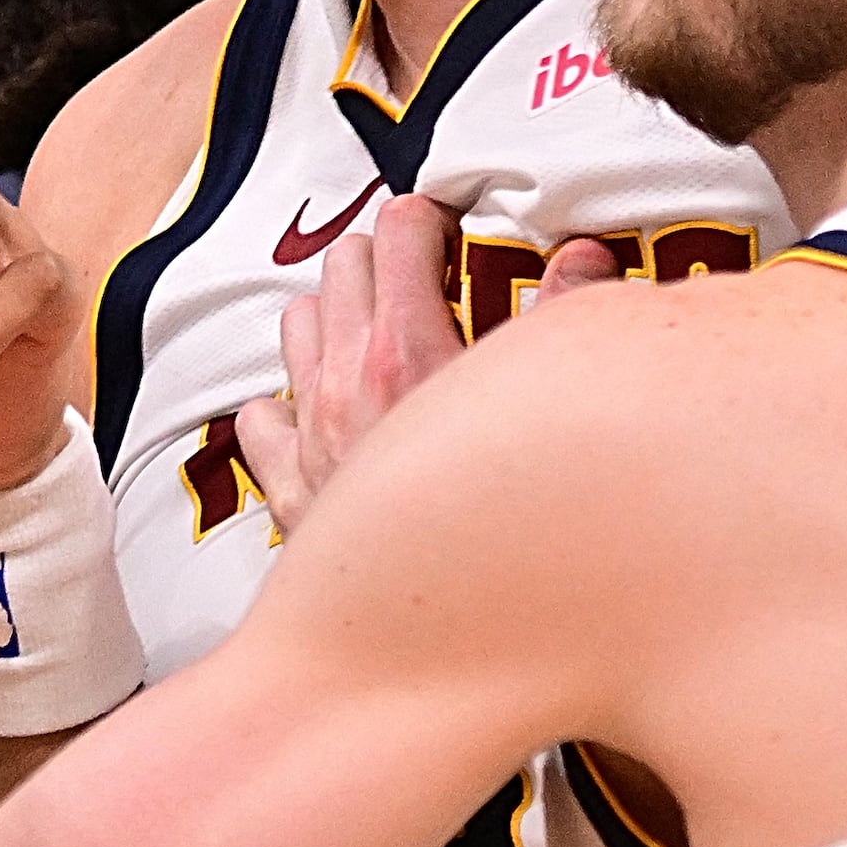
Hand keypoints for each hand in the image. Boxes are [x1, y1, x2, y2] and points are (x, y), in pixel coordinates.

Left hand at [234, 197, 617, 523]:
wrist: (450, 628)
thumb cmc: (508, 528)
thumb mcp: (549, 404)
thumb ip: (568, 317)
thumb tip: (583, 257)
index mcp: (409, 350)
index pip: (398, 232)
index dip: (429, 218)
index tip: (452, 228)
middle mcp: (346, 383)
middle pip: (341, 265)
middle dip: (384, 258)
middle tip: (425, 276)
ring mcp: (311, 433)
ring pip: (295, 325)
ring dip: (332, 318)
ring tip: (378, 334)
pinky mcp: (289, 487)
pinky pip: (263, 417)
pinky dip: (287, 406)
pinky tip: (327, 414)